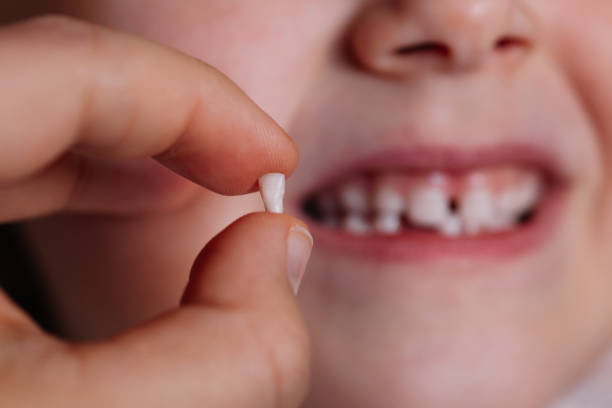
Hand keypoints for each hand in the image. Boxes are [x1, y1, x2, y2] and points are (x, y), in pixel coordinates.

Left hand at [0, 15, 311, 406]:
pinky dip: (64, 173)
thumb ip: (229, 358)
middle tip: (246, 175)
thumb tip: (278, 251)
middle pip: (40, 82)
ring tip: (195, 185)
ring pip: (13, 112)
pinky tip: (113, 196)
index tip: (273, 159)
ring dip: (122, 146)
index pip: (67, 69)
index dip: (199, 101)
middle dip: (169, 122)